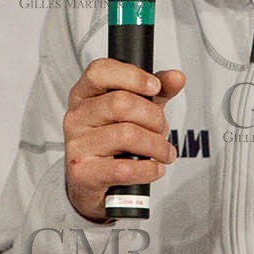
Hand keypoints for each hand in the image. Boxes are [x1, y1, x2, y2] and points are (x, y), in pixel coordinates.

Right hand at [63, 59, 185, 221]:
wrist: (90, 183)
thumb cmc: (112, 141)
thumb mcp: (134, 112)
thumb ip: (156, 93)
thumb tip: (176, 77)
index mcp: (84, 95)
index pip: (100, 71)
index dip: (132, 76)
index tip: (155, 86)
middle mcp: (76, 117)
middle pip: (120, 103)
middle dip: (153, 117)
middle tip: (162, 129)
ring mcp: (77, 145)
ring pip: (127, 135)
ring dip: (157, 145)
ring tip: (164, 152)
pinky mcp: (82, 174)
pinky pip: (125, 169)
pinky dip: (148, 169)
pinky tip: (154, 168)